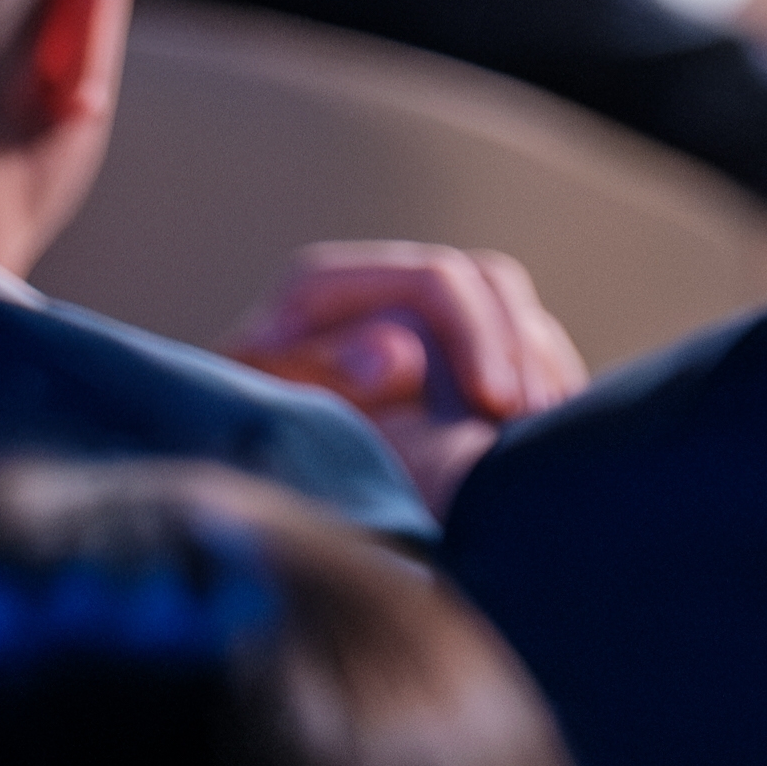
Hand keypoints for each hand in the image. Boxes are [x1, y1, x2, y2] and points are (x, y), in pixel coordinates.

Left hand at [224, 242, 587, 509]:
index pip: (436, 282)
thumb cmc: (234, 449)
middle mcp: (376, 291)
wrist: (221, 483)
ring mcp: (414, 323)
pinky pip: (519, 350)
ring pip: (513, 313)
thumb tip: (398, 352)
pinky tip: (541, 436)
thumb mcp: (265, 412)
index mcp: (325, 289)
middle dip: (521, 351)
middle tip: (531, 423)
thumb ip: (324, 375)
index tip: (494, 404)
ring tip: (544, 434)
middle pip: (487, 284)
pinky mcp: (443, 361)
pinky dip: (542, 385)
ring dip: (541, 369)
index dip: (476, 336)